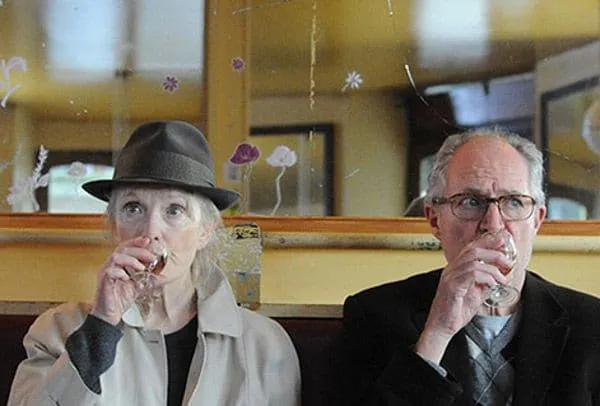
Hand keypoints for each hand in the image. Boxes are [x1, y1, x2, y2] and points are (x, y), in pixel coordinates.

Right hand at [91, 236, 156, 324]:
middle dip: (139, 250)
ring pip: (116, 257)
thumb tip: (164, 274)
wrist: (109, 316)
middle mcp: (111, 266)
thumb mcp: (139, 286)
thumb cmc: (121, 300)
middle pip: (123, 249)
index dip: (136, 242)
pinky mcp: (103, 282)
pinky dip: (119, 272)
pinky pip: (109, 272)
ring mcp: (105, 273)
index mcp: (118, 264)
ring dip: (131, 260)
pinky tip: (127, 277)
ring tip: (141, 267)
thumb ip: (149, 279)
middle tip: (151, 257)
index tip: (148, 241)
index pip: (126, 248)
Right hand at [415, 234, 512, 362]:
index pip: (471, 248)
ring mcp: (450, 277)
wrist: (441, 327)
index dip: (487, 242)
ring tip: (504, 277)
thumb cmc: (455, 312)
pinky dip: (486, 278)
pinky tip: (493, 285)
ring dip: (493, 267)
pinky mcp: (452, 287)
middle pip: (473, 250)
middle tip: (508, 259)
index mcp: (456, 269)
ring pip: (474, 261)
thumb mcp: (474, 295)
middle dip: (493, 251)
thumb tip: (497, 278)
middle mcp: (451, 270)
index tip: (502, 240)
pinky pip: (472, 275)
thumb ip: (483, 285)